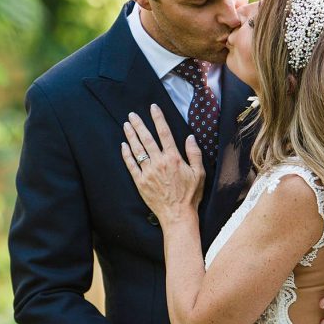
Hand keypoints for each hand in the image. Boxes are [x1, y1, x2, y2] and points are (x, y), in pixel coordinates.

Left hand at [121, 105, 204, 220]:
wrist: (178, 215)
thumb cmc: (190, 195)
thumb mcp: (199, 173)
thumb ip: (194, 153)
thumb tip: (190, 137)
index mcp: (174, 158)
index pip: (164, 133)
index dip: (158, 118)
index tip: (153, 107)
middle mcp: (159, 162)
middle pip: (146, 138)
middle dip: (138, 124)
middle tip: (132, 114)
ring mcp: (148, 172)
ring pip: (137, 150)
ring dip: (131, 136)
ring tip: (126, 125)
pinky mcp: (140, 182)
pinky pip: (131, 165)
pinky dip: (126, 154)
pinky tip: (123, 146)